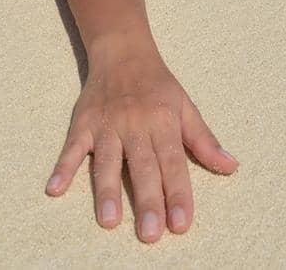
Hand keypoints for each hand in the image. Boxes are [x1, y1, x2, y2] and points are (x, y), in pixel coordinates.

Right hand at [44, 51, 238, 242]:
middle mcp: (135, 125)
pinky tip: (54, 189)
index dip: (178, 194)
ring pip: (107, 161)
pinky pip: (71, 148)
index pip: (173, 163)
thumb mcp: (186, 106)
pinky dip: (62, 167)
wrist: (122, 50)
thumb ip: (205, 140)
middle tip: (150, 235)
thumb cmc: (158, 84)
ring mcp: (106, 125)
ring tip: (109, 220)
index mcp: (163, 122)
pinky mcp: (83, 123)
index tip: (181, 224)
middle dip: (147, 201)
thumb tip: (231, 166)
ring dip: (107, 190)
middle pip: (142, 167)